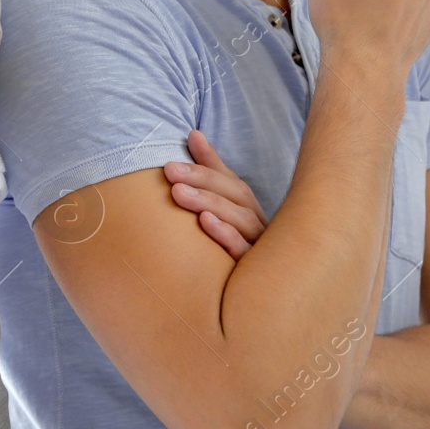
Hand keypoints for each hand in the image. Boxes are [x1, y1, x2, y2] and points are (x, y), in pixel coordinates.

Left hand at [166, 129, 265, 258]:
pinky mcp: (254, 270)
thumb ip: (208, 170)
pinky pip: (243, 251)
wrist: (253, 294)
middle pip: (236, 196)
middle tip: (170, 171)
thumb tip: (194, 133)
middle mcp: (257, 223)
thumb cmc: (227, 242)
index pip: (229, 180)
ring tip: (179, 192)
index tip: (183, 145)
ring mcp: (259, 247)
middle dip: (202, 180)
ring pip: (240, 219)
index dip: (207, 163)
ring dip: (210, 202)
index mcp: (247, 207)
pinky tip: (205, 222)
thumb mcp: (218, 204)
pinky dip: (227, 235)